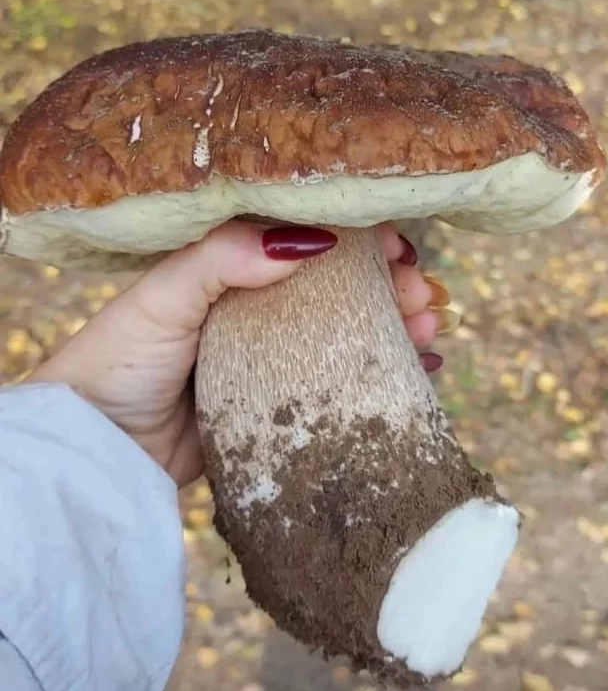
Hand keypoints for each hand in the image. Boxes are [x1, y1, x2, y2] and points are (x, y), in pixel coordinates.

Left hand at [27, 221, 441, 487]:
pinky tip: (421, 373)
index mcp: (231, 272)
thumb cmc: (118, 359)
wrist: (94, 450)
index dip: (358, 240)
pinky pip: (342, 390)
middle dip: (391, 288)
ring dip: (396, 329)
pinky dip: (383, 380)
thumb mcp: (164, 295)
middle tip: (424, 296)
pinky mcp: (279, 412)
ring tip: (431, 329)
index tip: (397, 248)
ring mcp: (272, 363)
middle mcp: (258, 312)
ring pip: (350, 338)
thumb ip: (226, 257)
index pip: (308, 242)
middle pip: (341, 291)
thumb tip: (311, 239)